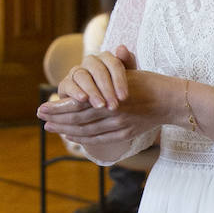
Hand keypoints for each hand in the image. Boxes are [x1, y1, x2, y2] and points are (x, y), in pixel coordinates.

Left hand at [36, 46, 173, 147]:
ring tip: (51, 127)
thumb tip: (82, 80)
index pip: (77, 105)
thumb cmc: (150, 83)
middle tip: (40, 116)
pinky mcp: (125, 134)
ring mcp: (119, 126)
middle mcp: (113, 113)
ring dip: (65, 130)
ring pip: (86, 131)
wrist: (173, 100)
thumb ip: (104, 79)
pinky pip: (98, 139)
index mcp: (111, 96)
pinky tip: (72, 135)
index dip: (59, 108)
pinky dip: (82, 138)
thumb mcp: (126, 74)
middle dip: (57, 119)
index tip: (43, 106)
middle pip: (78, 120)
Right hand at [54, 45, 136, 109]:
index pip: (114, 64)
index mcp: (107, 58)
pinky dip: (75, 91)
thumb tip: (121, 48)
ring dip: (92, 91)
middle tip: (114, 105)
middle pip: (98, 70)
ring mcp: (76, 71)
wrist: (102, 102)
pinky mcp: (65, 83)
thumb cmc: (118, 89)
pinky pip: (68, 84)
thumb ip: (128, 62)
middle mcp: (90, 61)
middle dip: (107, 89)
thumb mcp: (129, 78)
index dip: (120, 81)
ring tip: (100, 105)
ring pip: (83, 76)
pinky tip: (83, 99)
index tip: (124, 97)